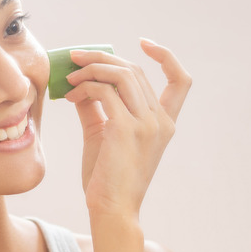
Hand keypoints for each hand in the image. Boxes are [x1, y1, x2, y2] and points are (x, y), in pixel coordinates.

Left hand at [63, 38, 190, 218]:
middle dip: (103, 58)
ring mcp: (146, 124)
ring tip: (70, 78)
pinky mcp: (125, 129)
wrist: (110, 209)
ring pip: (121, 75)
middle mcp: (161, 121)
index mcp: (164, 123)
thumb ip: (96, 107)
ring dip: (92, 69)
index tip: (144, 43)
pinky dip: (84, 87)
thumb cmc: (106, 177)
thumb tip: (81, 82)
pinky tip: (69, 97)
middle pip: (135, 71)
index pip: (181, 81)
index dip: (167, 57)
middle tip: (77, 59)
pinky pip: (103, 91)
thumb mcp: (103, 134)